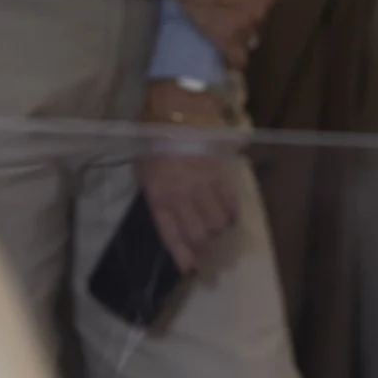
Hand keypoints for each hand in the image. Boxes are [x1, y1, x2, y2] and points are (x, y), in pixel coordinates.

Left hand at [137, 81, 240, 272]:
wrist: (177, 107)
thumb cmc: (154, 140)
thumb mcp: (145, 171)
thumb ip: (157, 195)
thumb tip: (172, 216)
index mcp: (159, 197)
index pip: (173, 236)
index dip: (184, 257)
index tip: (194, 270)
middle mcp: (183, 196)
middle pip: (200, 234)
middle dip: (204, 245)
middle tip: (206, 247)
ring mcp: (204, 184)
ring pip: (219, 222)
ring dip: (219, 229)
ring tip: (217, 227)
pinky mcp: (222, 172)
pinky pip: (232, 202)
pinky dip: (232, 212)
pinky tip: (230, 215)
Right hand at [145, 0, 280, 67]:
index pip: (265, 4)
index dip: (251, 2)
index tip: (238, 0)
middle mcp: (260, 11)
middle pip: (257, 21)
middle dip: (246, 18)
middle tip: (227, 12)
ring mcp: (244, 27)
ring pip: (248, 40)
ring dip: (240, 38)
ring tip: (224, 32)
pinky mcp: (225, 39)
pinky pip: (237, 59)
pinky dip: (235, 61)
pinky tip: (230, 62)